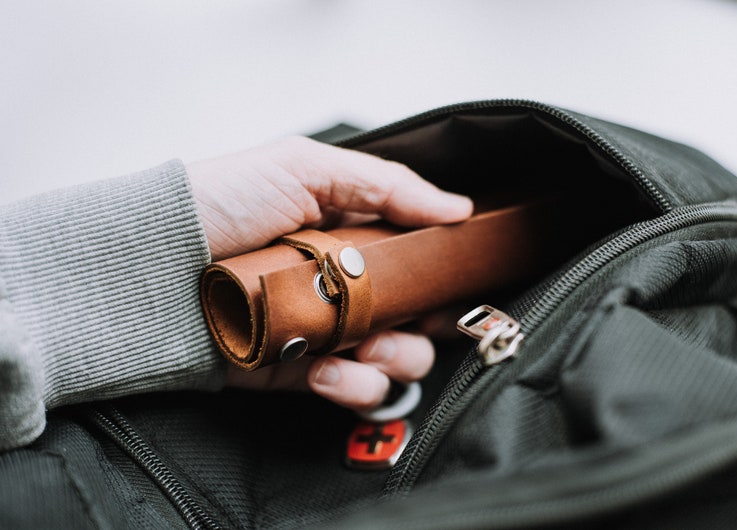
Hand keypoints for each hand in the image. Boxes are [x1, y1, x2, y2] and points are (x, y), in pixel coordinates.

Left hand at [187, 136, 472, 411]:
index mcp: (355, 237)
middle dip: (431, 324)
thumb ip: (387, 185)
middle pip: (423, 316)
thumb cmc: (224, 201)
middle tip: (416, 318)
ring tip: (368, 347)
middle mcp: (349, 286)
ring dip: (397, 358)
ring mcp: (328, 332)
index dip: (448, 273)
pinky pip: (351, 391)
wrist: (152, 264)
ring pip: (397, 360)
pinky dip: (351, 387)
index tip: (463, 280)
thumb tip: (460, 208)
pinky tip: (325, 370)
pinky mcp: (301, 372)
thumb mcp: (304, 168)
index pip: (423, 260)